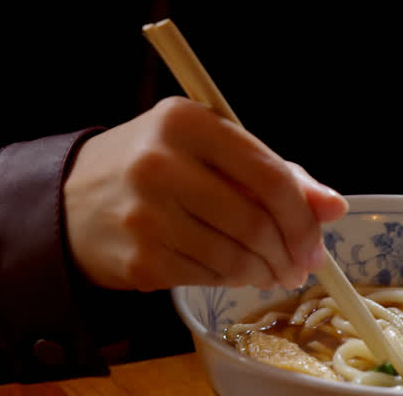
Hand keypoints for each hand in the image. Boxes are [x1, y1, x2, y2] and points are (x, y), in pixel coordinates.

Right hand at [63, 97, 347, 291]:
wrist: (69, 202)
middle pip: (255, 222)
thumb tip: (334, 207)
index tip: (315, 240)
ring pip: (235, 257)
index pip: (268, 175)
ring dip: (262, 272)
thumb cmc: (152, 166)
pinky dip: (228, 281)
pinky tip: (227, 271)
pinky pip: (207, 278)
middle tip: (298, 266)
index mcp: (184, 121)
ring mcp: (147, 213)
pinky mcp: (139, 258)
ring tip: (266, 270)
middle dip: (288, 253)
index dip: (302, 216)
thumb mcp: (206, 148)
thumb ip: (271, 171)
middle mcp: (161, 163)